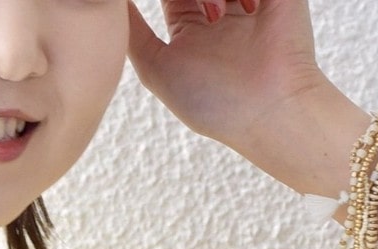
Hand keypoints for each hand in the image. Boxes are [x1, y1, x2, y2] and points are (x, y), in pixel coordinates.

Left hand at [127, 0, 353, 191]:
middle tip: (203, 18)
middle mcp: (217, 1)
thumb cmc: (214, 102)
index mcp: (189, 19)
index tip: (177, 21)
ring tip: (217, 18)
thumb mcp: (157, 69)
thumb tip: (108, 7)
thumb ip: (132, 33)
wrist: (270, 109)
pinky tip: (248, 10)